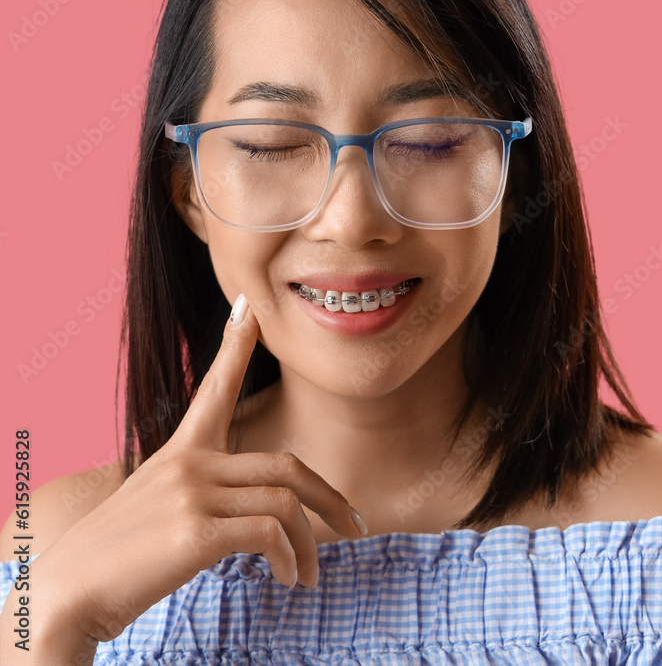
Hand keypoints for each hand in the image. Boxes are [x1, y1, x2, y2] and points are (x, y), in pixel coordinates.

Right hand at [40, 293, 364, 643]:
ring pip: (287, 504)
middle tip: (355, 527)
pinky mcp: (195, 528)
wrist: (66, 595)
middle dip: (330, 498)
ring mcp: (192, 492)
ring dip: (310, 546)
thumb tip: (266, 514)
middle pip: (287, 466)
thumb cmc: (118, 559)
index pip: (215, 388)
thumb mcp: (161, 511)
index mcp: (181, 452)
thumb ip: (207, 496)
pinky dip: (290, 559)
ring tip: (308, 577)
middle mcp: (189, 463)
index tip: (249, 307)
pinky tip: (287, 578)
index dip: (235, 346)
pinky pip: (270, 534)